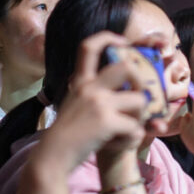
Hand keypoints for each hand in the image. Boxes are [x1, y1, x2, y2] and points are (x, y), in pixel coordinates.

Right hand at [39, 31, 151, 171]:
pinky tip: (119, 144)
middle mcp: (89, 87)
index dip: (108, 37)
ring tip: (126, 130)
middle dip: (140, 82)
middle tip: (138, 97)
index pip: (89, 46)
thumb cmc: (68, 135)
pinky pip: (136, 127)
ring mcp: (98, 102)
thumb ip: (93, 93)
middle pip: (127, 67)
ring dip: (139, 118)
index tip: (123, 42)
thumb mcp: (75, 104)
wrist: (53, 156)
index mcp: (80, 81)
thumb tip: (122, 90)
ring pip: (139, 101)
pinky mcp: (106, 121)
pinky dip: (132, 139)